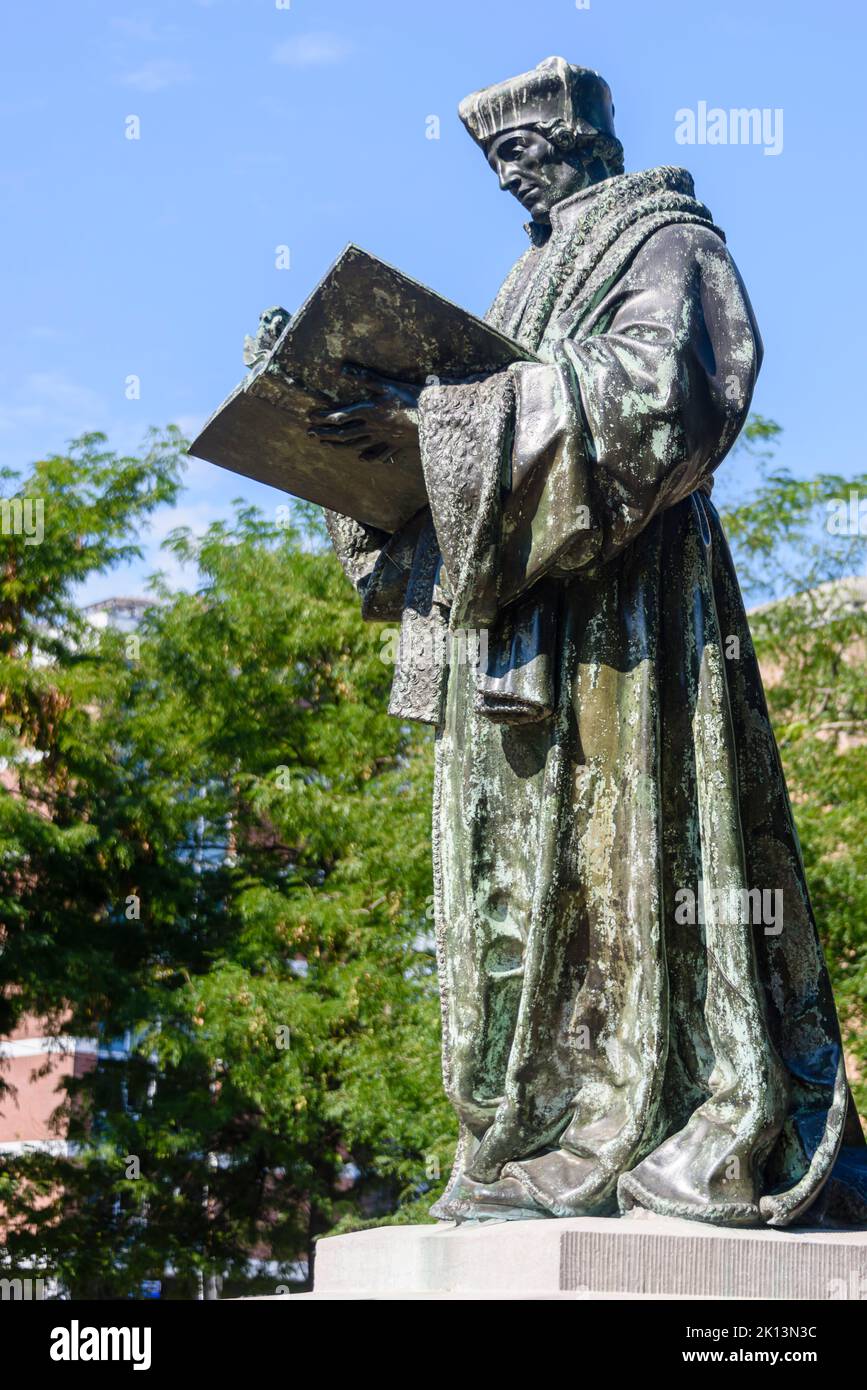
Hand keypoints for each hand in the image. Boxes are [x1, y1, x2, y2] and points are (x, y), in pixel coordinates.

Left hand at [306, 366, 420, 460]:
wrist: (433, 419)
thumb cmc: (411, 398)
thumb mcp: (387, 384)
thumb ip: (364, 378)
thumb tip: (342, 369)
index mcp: (368, 411)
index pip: (340, 415)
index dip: (324, 417)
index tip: (310, 417)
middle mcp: (372, 427)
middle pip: (344, 433)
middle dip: (325, 434)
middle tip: (310, 434)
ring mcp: (383, 439)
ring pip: (356, 445)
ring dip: (339, 446)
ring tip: (326, 445)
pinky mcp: (395, 445)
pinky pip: (378, 454)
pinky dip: (368, 457)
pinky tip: (361, 459)